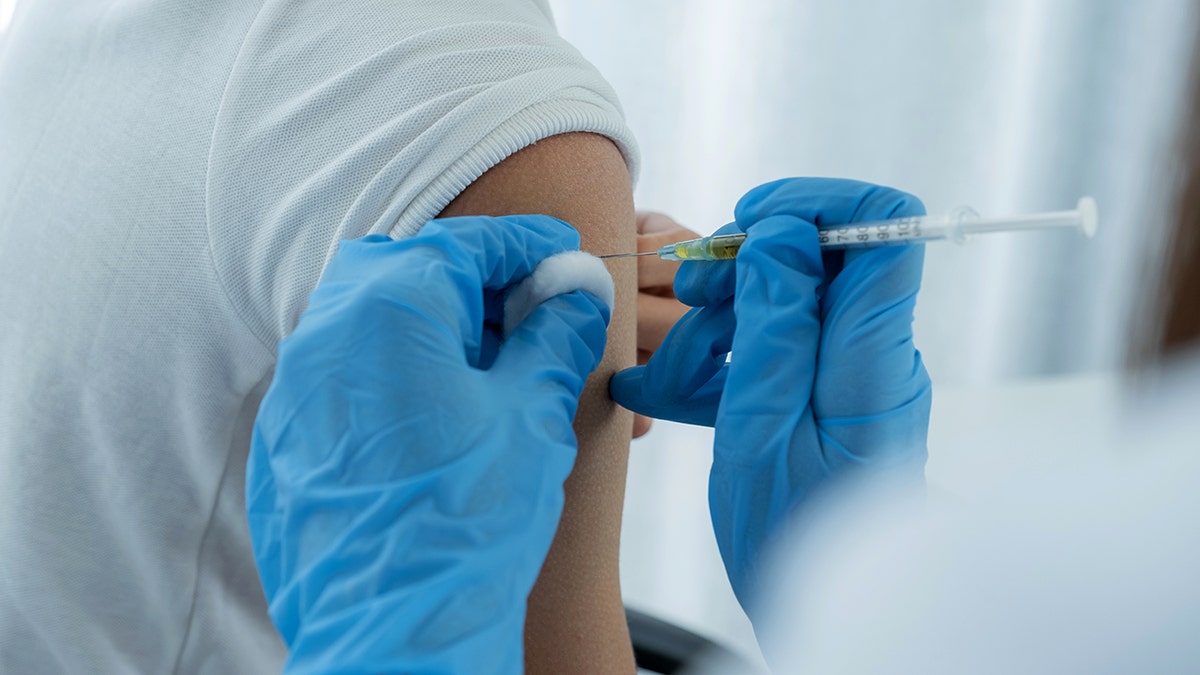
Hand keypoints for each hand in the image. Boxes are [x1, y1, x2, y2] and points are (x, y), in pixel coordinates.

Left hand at [247, 215, 610, 673]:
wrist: (396, 631)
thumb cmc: (467, 522)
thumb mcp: (530, 415)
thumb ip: (553, 338)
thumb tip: (575, 296)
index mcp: (389, 309)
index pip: (463, 244)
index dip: (523, 242)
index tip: (560, 253)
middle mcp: (326, 335)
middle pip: (403, 267)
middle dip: (467, 276)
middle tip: (523, 309)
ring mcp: (295, 390)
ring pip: (365, 318)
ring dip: (427, 321)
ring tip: (486, 366)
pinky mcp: (286, 439)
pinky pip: (339, 373)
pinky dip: (389, 368)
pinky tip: (435, 413)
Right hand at [611, 178, 930, 612]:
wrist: (823, 609)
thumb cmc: (791, 537)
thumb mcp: (761, 429)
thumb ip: (776, 325)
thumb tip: (784, 235)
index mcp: (869, 359)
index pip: (885, 227)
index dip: (815, 205)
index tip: (749, 225)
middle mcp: (872, 355)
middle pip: (821, 258)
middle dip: (745, 268)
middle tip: (688, 303)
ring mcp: (850, 374)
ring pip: (789, 301)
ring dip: (720, 323)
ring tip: (664, 375)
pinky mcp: (828, 395)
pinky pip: (780, 347)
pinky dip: (726, 360)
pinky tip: (676, 392)